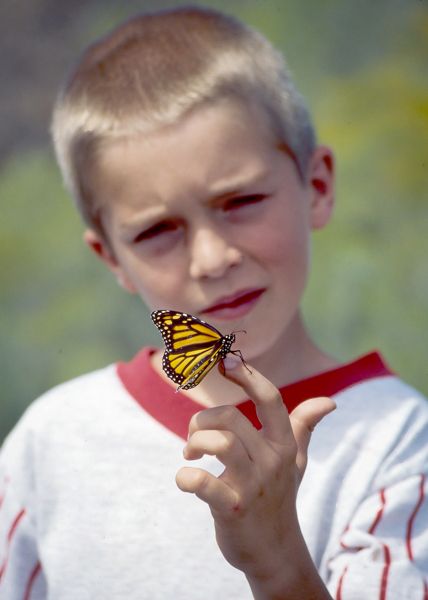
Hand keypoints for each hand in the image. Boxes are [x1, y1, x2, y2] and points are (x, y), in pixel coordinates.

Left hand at [176, 356, 334, 598]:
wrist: (274, 551)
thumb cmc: (279, 496)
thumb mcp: (295, 460)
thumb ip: (305, 426)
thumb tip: (330, 402)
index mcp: (284, 445)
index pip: (271, 399)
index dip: (248, 376)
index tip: (226, 362)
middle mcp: (271, 461)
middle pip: (231, 417)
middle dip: (202, 421)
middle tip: (195, 438)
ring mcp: (253, 486)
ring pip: (221, 443)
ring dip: (195, 443)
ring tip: (190, 456)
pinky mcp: (232, 509)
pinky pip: (203, 484)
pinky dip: (186, 477)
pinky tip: (185, 479)